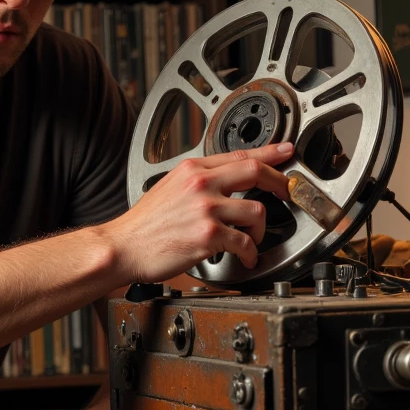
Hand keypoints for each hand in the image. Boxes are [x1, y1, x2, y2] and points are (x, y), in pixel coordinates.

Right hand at [109, 140, 294, 280]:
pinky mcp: (208, 234)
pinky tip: (245, 257)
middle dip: (278, 182)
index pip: (239, 154)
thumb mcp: (169, 187)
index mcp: (192, 169)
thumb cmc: (143, 225)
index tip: (285, 151)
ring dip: (260, 229)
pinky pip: (244, 242)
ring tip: (252, 239)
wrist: (123, 247)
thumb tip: (225, 183)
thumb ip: (197, 180)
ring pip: (256, 211)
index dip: (269, 152)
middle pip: (255, 171)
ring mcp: (205, 208)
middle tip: (286, 192)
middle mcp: (201, 183)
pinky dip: (250, 253)